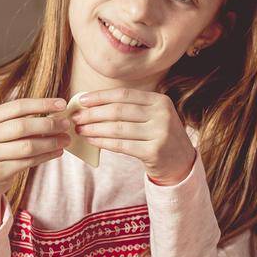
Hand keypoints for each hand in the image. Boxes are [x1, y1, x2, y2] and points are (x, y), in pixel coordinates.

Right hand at [0, 97, 70, 228]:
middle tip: (67, 124)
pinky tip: (57, 152)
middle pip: (22, 126)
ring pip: (28, 146)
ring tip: (66, 140)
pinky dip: (46, 156)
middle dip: (49, 124)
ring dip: (51, 142)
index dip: (42, 104)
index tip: (62, 104)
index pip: (17, 107)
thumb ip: (19, 120)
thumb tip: (56, 112)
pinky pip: (28, 162)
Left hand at [72, 88, 196, 184]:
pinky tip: (91, 141)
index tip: (82, 100)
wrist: (181, 161)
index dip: (101, 96)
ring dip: (94, 129)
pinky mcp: (154, 152)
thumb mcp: (153, 116)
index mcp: (160, 101)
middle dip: (93, 114)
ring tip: (80, 130)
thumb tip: (91, 103)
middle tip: (76, 117)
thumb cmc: (158, 135)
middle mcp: (162, 115)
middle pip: (119, 111)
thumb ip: (130, 108)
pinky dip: (103, 142)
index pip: (124, 95)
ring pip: (118, 129)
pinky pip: (121, 145)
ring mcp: (160, 133)